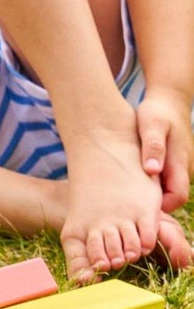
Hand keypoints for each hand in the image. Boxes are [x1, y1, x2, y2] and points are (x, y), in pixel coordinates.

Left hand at [136, 89, 192, 212]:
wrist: (169, 101)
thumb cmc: (158, 112)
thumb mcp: (152, 124)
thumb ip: (153, 146)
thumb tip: (152, 170)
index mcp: (181, 163)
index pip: (177, 198)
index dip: (160, 207)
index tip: (135, 205)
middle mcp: (185, 169)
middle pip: (173, 198)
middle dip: (153, 204)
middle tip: (124, 203)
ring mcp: (181, 167)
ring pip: (168, 190)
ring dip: (151, 193)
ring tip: (124, 190)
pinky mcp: (174, 164)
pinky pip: (165, 180)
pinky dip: (151, 183)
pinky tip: (130, 178)